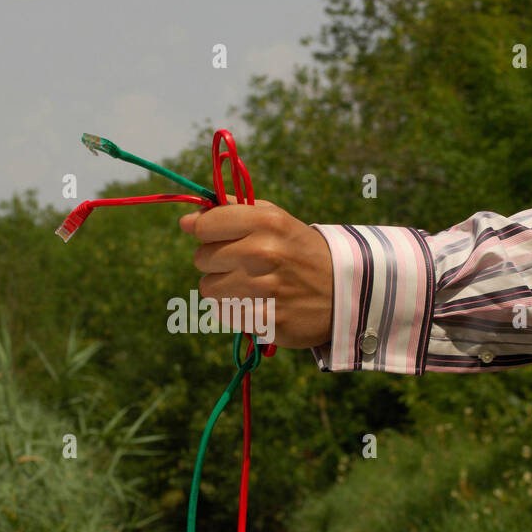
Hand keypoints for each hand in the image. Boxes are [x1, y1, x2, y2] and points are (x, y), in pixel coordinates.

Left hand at [178, 200, 332, 348]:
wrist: (343, 290)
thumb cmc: (299, 251)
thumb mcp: (275, 219)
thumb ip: (232, 211)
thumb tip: (188, 218)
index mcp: (266, 221)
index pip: (205, 226)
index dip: (204, 232)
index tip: (214, 236)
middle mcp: (264, 252)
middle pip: (202, 259)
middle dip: (215, 262)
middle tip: (242, 264)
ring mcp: (265, 288)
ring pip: (209, 290)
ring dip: (224, 289)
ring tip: (250, 286)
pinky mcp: (267, 320)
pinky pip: (224, 314)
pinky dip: (235, 310)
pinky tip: (257, 303)